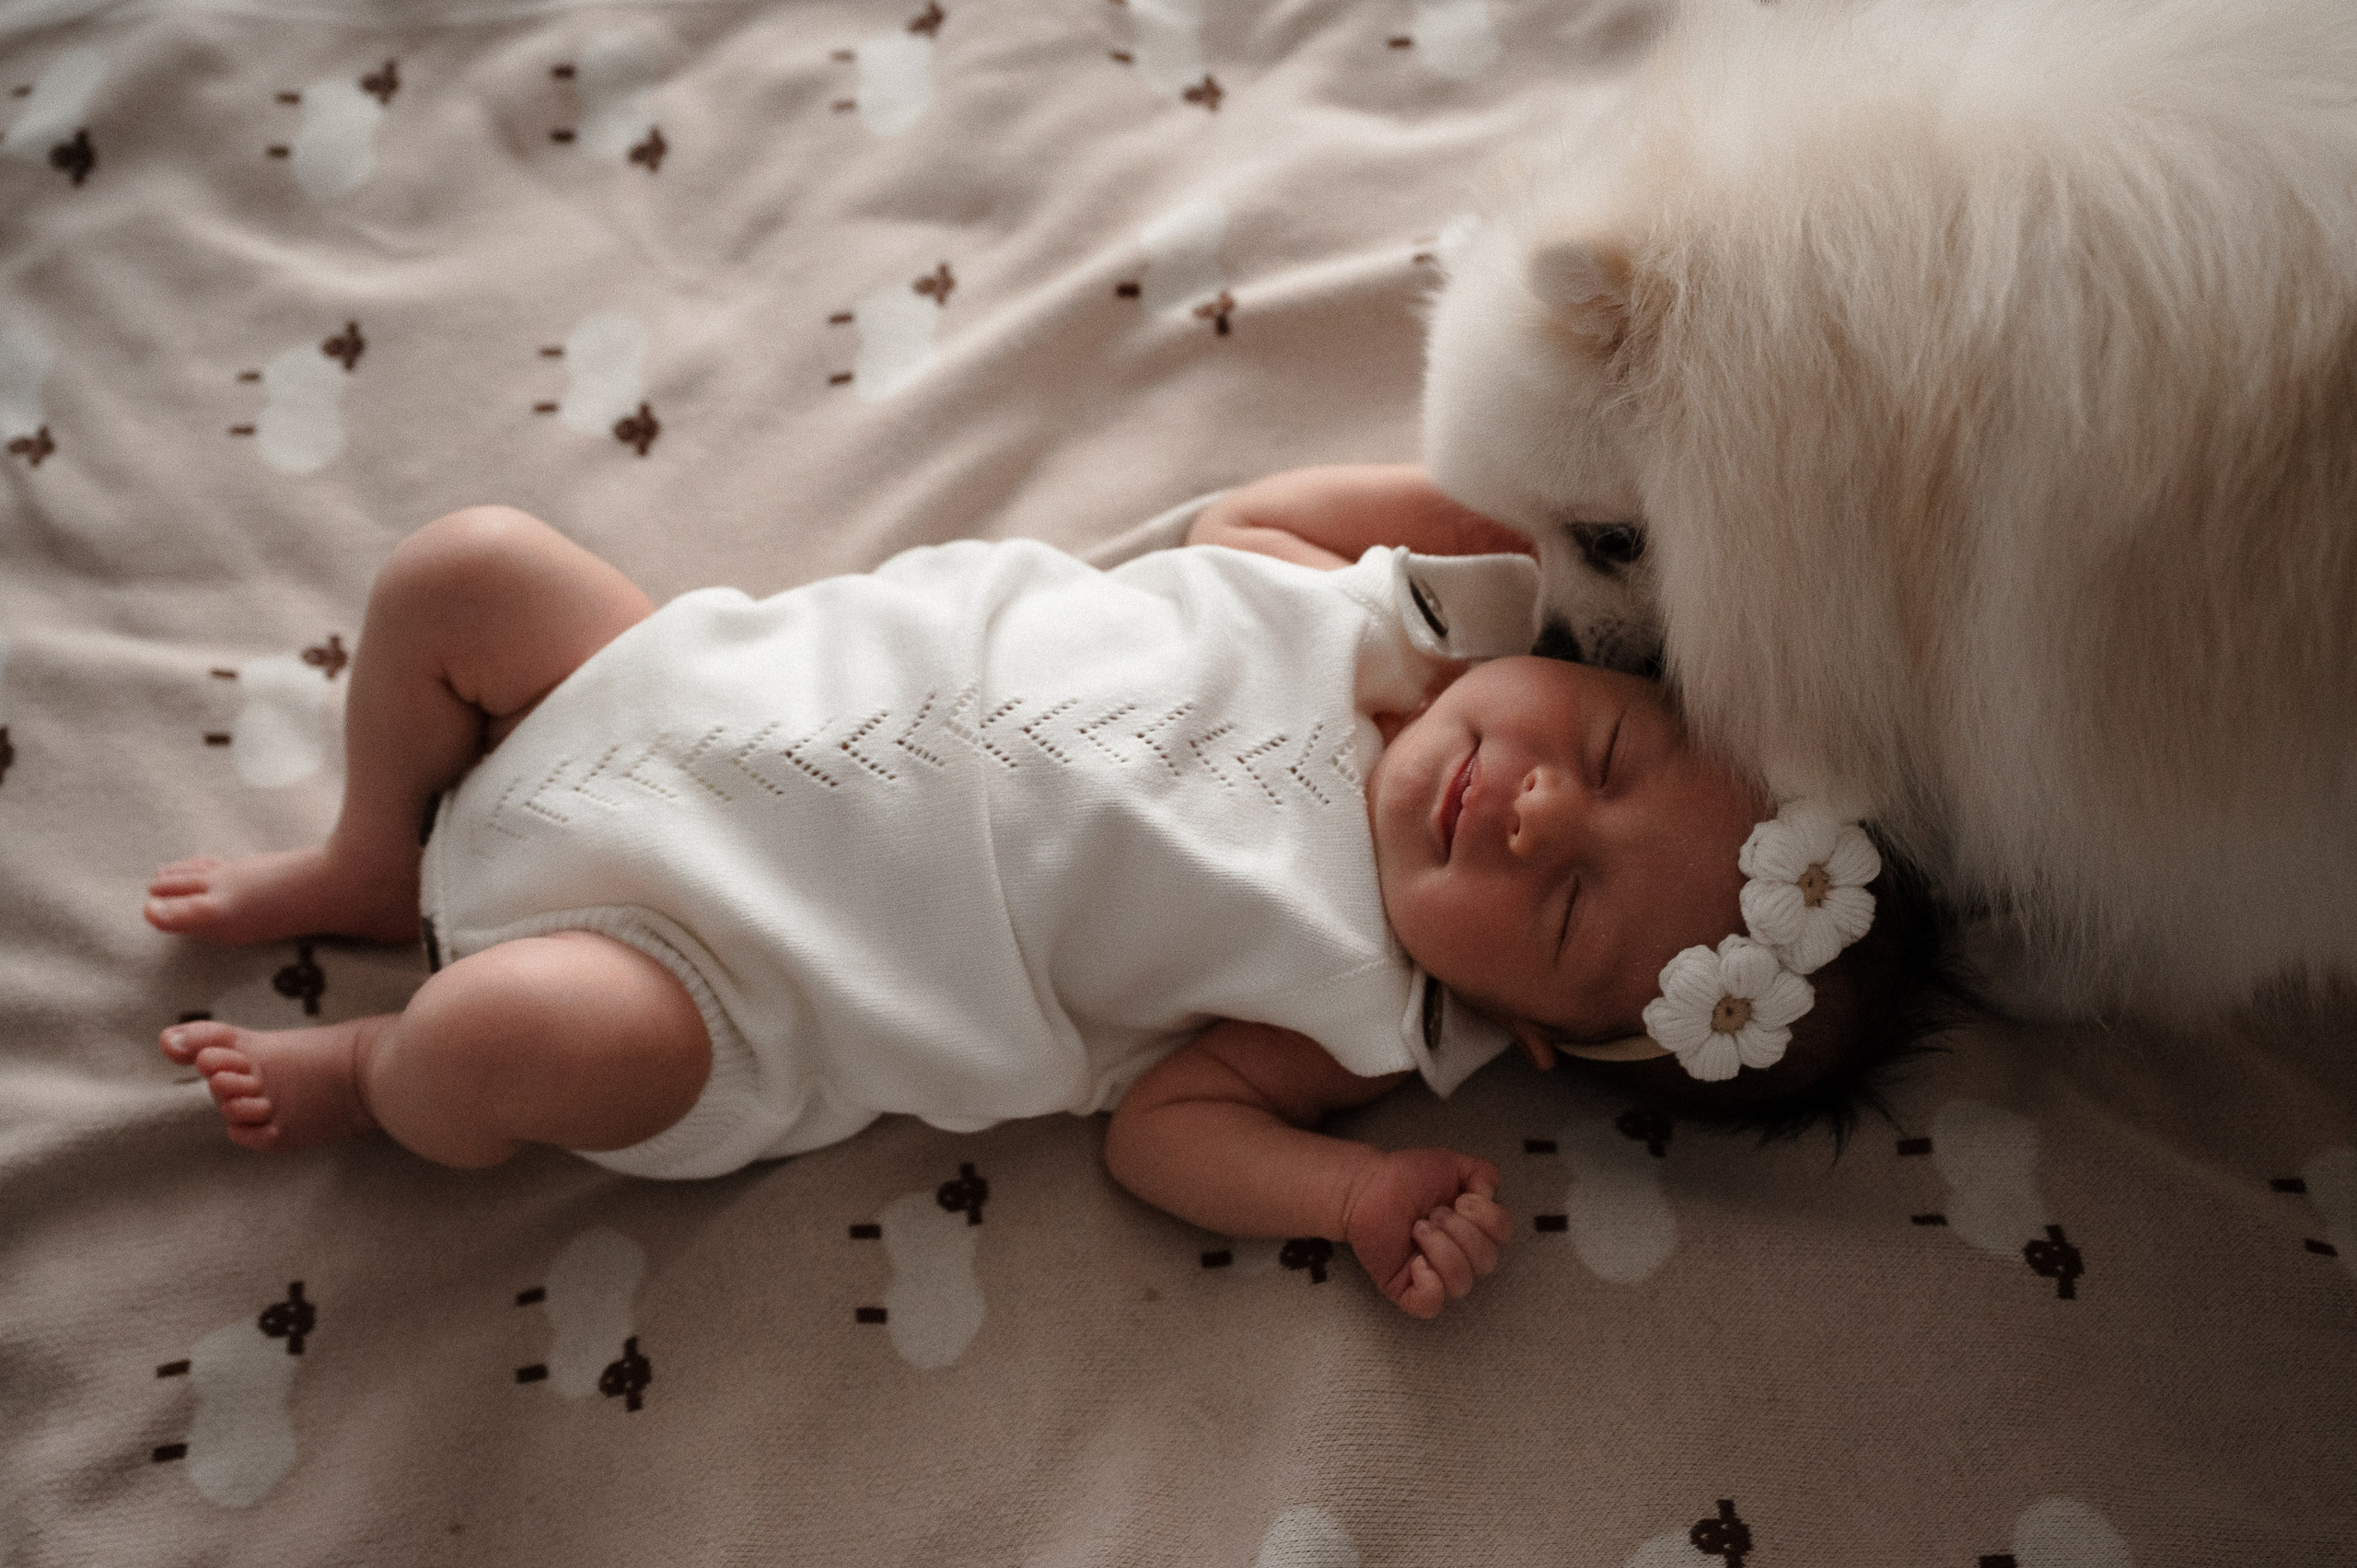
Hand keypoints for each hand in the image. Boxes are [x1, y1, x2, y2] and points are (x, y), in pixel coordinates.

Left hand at [1340, 1147, 1511, 1318]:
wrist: (1366, 1187)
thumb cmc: (1406, 1178)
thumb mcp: (1452, 1164)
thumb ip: (1483, 1173)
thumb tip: (1490, 1196)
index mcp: (1475, 1229)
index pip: (1503, 1235)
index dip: (1487, 1217)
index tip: (1460, 1200)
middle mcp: (1461, 1256)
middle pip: (1487, 1262)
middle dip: (1460, 1231)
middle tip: (1432, 1214)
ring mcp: (1436, 1277)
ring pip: (1462, 1284)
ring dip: (1442, 1250)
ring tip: (1418, 1229)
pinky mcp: (1409, 1292)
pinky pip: (1432, 1305)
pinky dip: (1429, 1284)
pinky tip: (1415, 1262)